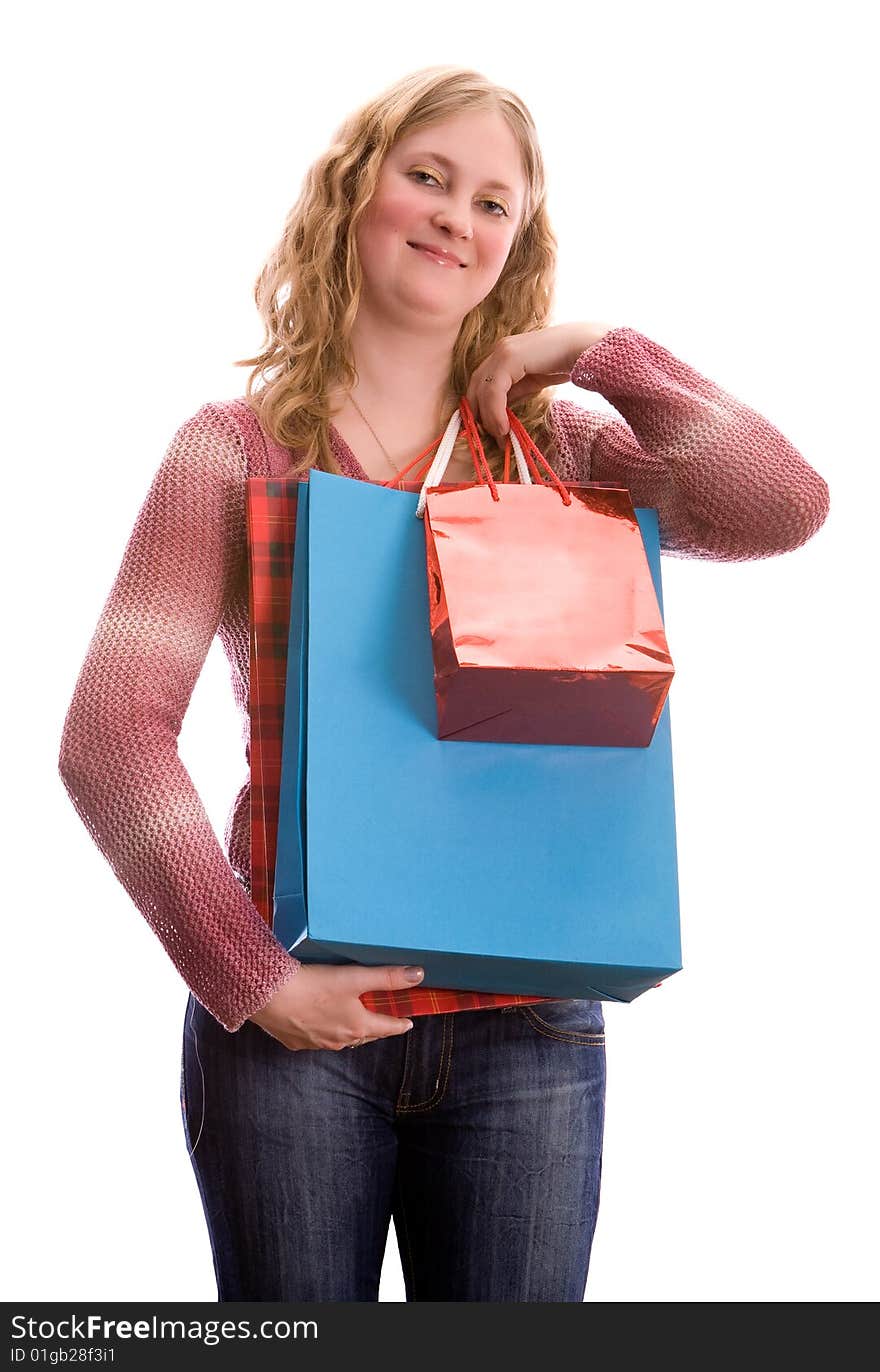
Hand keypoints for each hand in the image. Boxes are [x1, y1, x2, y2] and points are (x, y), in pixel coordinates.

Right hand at [247, 962, 423, 1050]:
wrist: (269, 997)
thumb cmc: (314, 986)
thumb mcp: (355, 977)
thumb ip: (387, 977)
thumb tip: (419, 975)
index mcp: (357, 1026)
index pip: (386, 1027)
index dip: (399, 1024)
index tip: (407, 1024)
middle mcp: (339, 1040)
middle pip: (364, 1036)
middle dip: (375, 1029)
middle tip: (382, 1023)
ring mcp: (316, 1043)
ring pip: (340, 1039)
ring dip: (350, 1032)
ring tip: (353, 1024)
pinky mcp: (294, 1041)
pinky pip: (315, 1039)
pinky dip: (323, 1032)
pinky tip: (318, 1024)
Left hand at [464, 322, 615, 438]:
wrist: (586, 348)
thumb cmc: (564, 363)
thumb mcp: (532, 383)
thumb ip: (513, 393)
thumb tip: (497, 414)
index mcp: (504, 353)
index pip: (481, 382)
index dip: (479, 407)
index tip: (485, 430)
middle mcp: (500, 349)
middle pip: (476, 385)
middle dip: (477, 413)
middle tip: (486, 437)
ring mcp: (504, 351)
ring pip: (482, 388)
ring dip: (487, 417)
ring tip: (499, 436)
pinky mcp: (510, 358)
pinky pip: (494, 390)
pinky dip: (495, 411)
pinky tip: (504, 427)